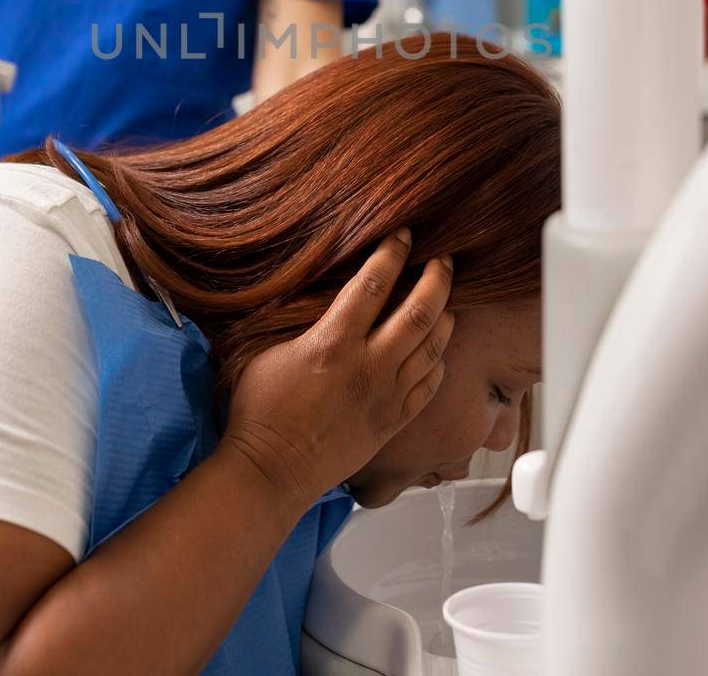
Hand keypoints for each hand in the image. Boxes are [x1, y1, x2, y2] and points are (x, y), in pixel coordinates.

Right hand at [219, 229, 453, 507]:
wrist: (272, 472)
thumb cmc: (260, 413)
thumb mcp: (268, 352)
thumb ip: (300, 322)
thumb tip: (315, 294)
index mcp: (334, 343)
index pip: (373, 285)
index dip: (391, 254)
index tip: (404, 235)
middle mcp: (368, 367)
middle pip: (417, 312)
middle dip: (436, 279)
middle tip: (444, 259)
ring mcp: (386, 396)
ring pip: (432, 347)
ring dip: (445, 315)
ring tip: (447, 296)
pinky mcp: (393, 422)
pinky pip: (430, 385)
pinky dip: (440, 360)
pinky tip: (439, 347)